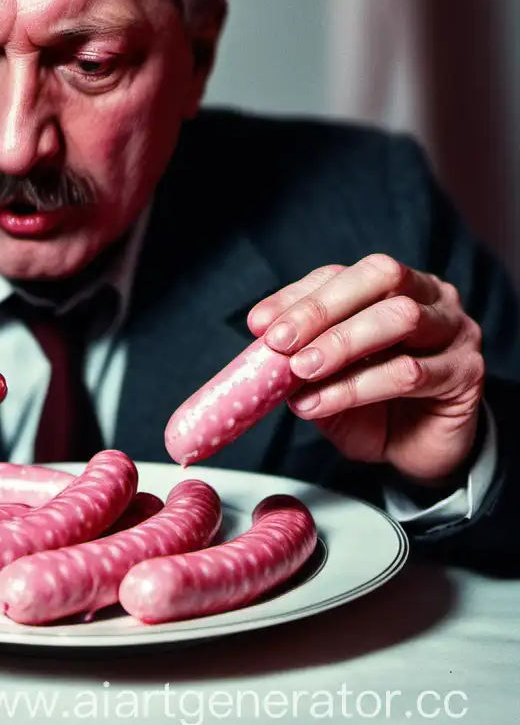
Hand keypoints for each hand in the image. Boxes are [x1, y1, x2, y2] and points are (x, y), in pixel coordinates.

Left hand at [247, 254, 485, 485]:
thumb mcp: (322, 376)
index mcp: (388, 285)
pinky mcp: (466, 371)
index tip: (259, 325)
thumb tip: (261, 341)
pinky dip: (356, 387)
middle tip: (280, 343)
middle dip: (321, 309)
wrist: (414, 450)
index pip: (339, 275)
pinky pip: (410, 372)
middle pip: (379, 278)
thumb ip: (299, 354)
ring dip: (341, 343)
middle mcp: (429, 294)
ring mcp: (454, 329)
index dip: (297, 297)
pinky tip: (320, 403)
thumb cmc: (367, 403)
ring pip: (399, 318)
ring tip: (301, 371)